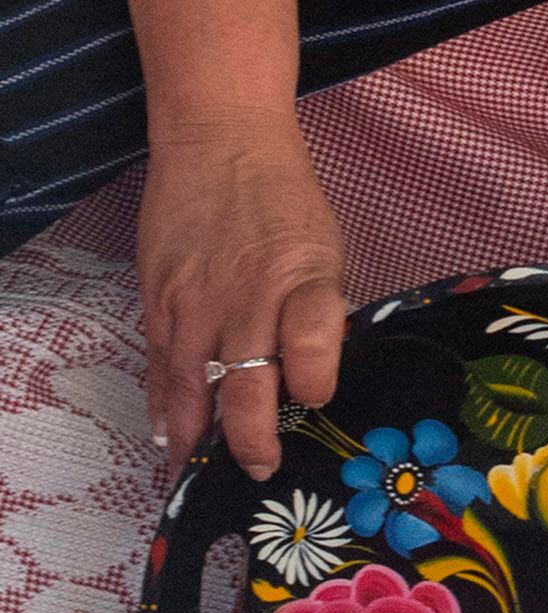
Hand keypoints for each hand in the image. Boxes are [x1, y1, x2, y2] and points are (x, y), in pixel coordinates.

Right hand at [138, 115, 345, 482]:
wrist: (219, 141)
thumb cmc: (284, 197)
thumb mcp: (323, 246)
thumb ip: (319, 307)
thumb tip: (313, 369)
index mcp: (305, 279)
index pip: (316, 341)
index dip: (318, 379)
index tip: (318, 400)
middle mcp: (250, 298)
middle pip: (249, 384)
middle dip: (253, 438)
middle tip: (259, 469)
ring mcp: (198, 302)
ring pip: (194, 387)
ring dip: (199, 436)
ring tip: (205, 471)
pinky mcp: (159, 299)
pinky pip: (161, 364)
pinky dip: (164, 404)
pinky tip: (169, 434)